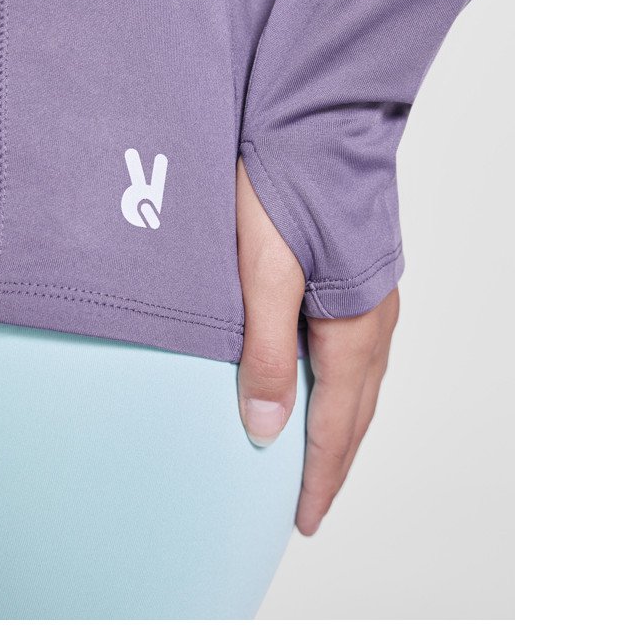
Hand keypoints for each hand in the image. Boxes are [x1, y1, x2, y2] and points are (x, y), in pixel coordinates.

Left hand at [236, 159, 399, 535]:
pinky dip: (340, 387)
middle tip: (311, 505)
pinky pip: (354, 351)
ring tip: (316, 458)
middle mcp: (373, 318)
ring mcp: (372, 295)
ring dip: (340, 426)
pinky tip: (320, 384)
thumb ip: (264, 351)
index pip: (338, 424)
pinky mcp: (359, 274)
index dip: (319, 476)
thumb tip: (265, 428)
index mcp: (352, 326)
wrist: (316, 114)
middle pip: (357, 410)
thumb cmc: (285, 184)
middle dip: (334, 462)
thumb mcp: (262, 271)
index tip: (304, 520)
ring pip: (358, 382)